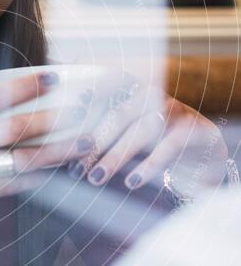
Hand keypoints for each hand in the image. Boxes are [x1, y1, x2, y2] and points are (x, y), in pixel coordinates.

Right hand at [0, 70, 91, 244]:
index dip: (24, 86)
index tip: (51, 77)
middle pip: (15, 130)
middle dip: (51, 120)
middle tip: (81, 111)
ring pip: (22, 161)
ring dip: (57, 153)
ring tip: (84, 145)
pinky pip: (13, 186)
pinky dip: (38, 178)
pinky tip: (58, 172)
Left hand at [65, 74, 228, 195]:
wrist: (202, 151)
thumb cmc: (154, 140)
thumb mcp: (129, 130)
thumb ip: (102, 130)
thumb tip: (62, 148)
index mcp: (134, 89)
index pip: (111, 84)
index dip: (94, 90)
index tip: (75, 104)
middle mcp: (153, 95)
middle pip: (118, 115)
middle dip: (94, 143)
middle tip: (74, 168)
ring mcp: (174, 111)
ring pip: (140, 132)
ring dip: (115, 157)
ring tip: (95, 178)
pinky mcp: (192, 131)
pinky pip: (167, 149)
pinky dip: (148, 166)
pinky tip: (131, 182)